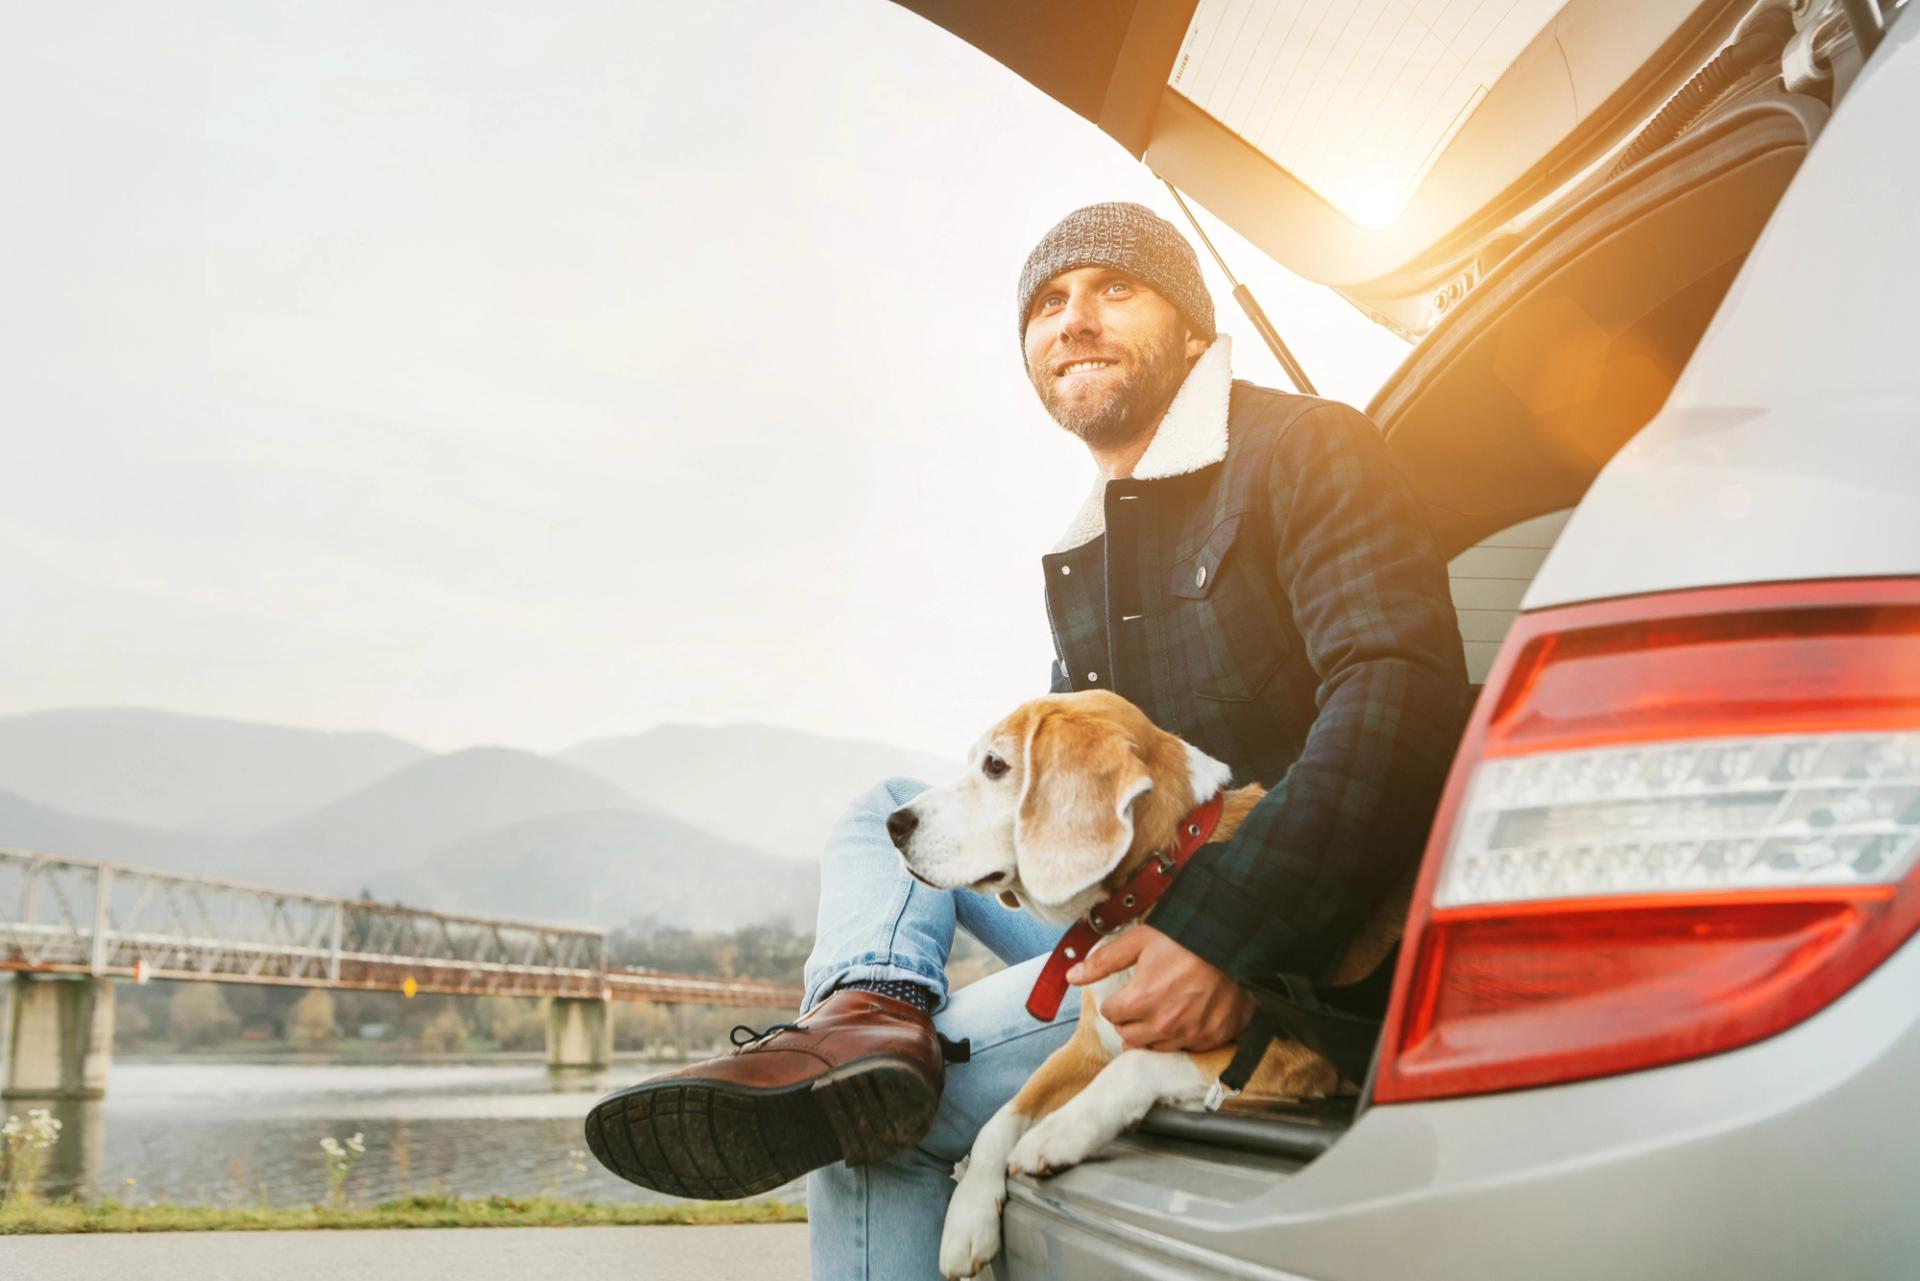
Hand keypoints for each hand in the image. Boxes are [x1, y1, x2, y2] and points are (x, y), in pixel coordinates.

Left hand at [1064, 926, 1252, 1051]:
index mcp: (1141, 1000)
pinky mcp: (1212, 1039)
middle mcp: (1163, 1024)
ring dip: (1152, 1033)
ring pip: (1154, 1047)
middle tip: (1143, 1001)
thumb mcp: (1141, 940)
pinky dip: (1181, 1037)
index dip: (1116, 1001)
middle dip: (1130, 1020)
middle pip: (1128, 1036)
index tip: (1129, 991)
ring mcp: (1189, 1035)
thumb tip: (1072, 976)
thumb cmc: (1187, 939)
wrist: (1235, 943)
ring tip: (1162, 1010)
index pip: (1110, 1014)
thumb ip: (1104, 961)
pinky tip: (1186, 1017)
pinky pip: (1185, 1049)